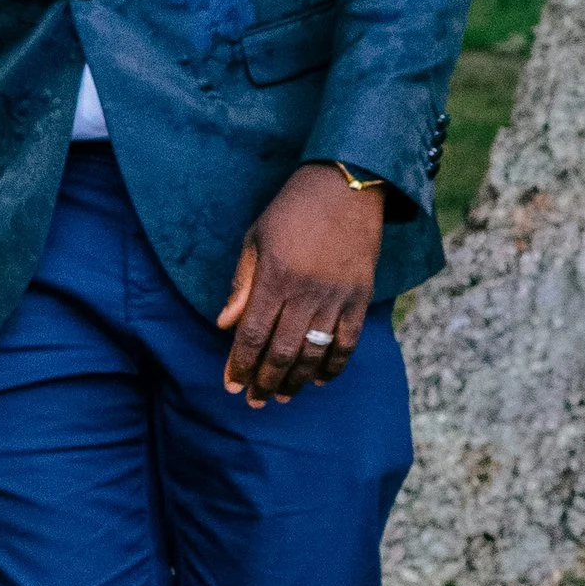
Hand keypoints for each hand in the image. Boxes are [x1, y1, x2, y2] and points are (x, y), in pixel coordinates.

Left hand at [214, 165, 385, 407]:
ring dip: (295, 380)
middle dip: (265, 381)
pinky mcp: (360, 297)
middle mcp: (305, 292)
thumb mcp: (255, 239)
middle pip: (281, 351)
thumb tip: (224, 324)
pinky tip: (319, 379)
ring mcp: (336, 297)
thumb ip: (241, 284)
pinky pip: (347, 342)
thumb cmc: (292, 210)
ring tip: (282, 397)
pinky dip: (333, 365)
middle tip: (255, 400)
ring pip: (313, 353)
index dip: (240, 364)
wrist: (346, 185)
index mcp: (274, 277)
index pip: (252, 334)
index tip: (231, 385)